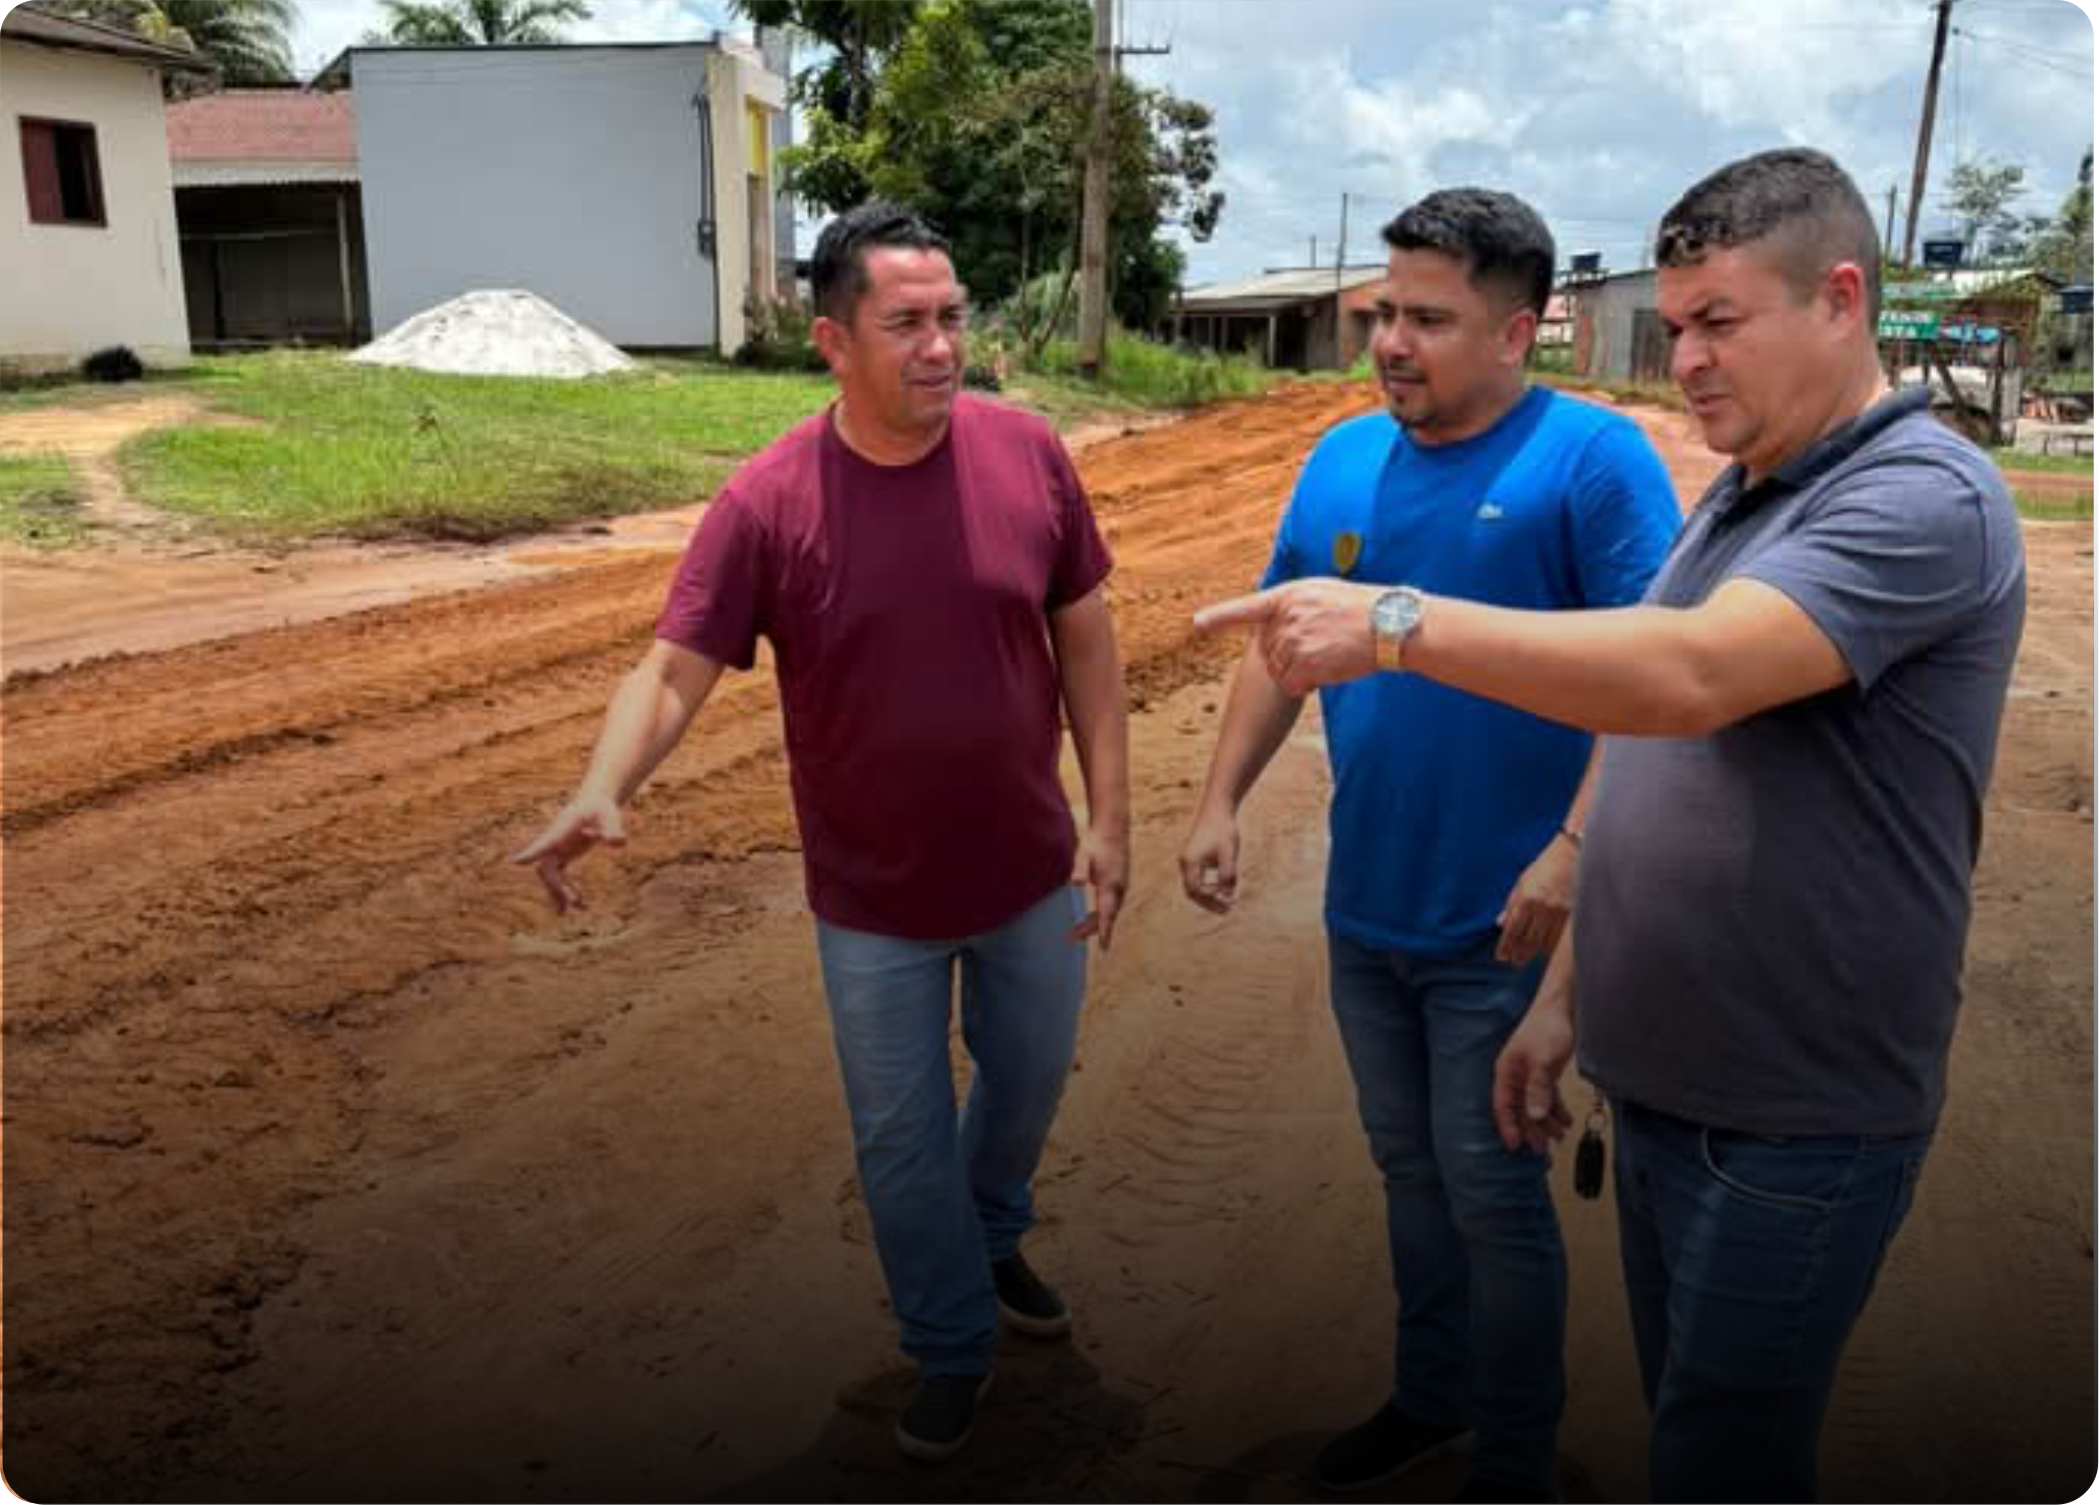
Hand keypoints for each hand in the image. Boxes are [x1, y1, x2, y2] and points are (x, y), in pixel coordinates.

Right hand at [512, 790, 626, 913]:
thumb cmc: (601, 808)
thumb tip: (618, 843)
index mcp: (562, 828)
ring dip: (560, 894)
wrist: (594, 804)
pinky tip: (580, 905)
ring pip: (550, 876)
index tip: (515, 862)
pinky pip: (558, 878)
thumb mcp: (610, 815)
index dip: (532, 853)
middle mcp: (554, 841)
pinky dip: (565, 892)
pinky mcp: (562, 857)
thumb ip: (613, 829)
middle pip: (547, 867)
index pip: (545, 842)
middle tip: (576, 901)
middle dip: (557, 886)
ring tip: (581, 908)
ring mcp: (556, 850)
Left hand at [1069, 820, 1129, 949]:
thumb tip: (1075, 883)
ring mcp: (1122, 885)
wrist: (1112, 827)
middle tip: (1071, 938)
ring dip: (1096, 923)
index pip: (1107, 914)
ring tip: (1076, 932)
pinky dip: (1102, 914)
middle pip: (1107, 916)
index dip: (1104, 931)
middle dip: (1091, 929)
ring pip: (1110, 910)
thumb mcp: (1083, 855)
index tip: (1104, 948)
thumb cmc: (1095, 841)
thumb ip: (1079, 869)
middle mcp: (1119, 888)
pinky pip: (1112, 904)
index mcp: (1110, 885)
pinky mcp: (1121, 882)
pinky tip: (1093, 916)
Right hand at [1177, 805, 1240, 913]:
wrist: (1217, 809)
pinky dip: (1208, 886)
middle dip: (1209, 902)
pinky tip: (1222, 887)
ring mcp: (1187, 860)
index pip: (1196, 891)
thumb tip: (1228, 896)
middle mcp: (1185, 862)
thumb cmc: (1223, 830)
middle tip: (1227, 910)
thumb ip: (1228, 875)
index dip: (1211, 901)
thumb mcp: (1229, 853)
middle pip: (1192, 891)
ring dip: (1209, 895)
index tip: (1228, 905)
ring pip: (1194, 886)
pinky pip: (1197, 878)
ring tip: (1227, 901)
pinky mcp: (1193, 857)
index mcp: (1190, 862)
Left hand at [1193, 579, 1384, 696]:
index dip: (1220, 617)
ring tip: (1328, 656)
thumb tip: (1271, 625)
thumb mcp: (1323, 593)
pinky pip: (1291, 684)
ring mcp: (1295, 639)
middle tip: (1319, 649)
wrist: (1391, 624)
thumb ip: (1293, 606)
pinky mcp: (1305, 662)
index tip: (1197, 624)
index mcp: (1289, 595)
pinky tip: (1326, 673)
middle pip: (1267, 649)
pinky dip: (1304, 686)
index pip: (1247, 608)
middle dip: (1286, 657)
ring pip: (1278, 669)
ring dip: (1297, 672)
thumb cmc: (1363, 610)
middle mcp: (1287, 615)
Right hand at [1492, 997, 1575, 1154]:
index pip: (1502, 1106)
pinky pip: (1547, 1096)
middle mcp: (1516, 1075)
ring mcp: (1531, 1073)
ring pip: (1535, 1104)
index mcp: (1507, 1072)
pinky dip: (1555, 1108)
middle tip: (1542, 1147)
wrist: (1563, 1006)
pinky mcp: (1545, 1070)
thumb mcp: (1542, 1061)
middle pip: (1520, 1109)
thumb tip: (1535, 1116)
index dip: (1507, 1126)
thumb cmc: (1547, 1027)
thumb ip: (1538, 1089)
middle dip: (1531, 1129)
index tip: (1515, 1145)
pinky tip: (1565, 1119)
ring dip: (1546, 1121)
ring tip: (1559, 1135)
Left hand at [1496, 832, 1577, 964]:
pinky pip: (1559, 937)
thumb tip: (1500, 924)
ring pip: (1544, 941)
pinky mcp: (1572, 913)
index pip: (1512, 928)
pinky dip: (1550, 946)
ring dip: (1533, 953)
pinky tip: (1544, 952)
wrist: (1571, 856)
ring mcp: (1558, 911)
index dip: (1505, 945)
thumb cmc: (1544, 867)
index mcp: (1526, 897)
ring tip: (1524, 960)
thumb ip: (1511, 904)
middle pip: (1527, 939)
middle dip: (1518, 953)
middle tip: (1513, 963)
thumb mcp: (1522, 882)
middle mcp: (1541, 906)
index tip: (1501, 957)